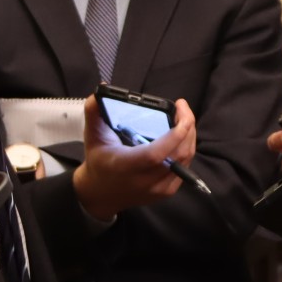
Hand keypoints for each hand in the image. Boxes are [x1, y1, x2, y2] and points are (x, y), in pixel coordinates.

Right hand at [73, 94, 196, 220]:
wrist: (101, 193)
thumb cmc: (98, 161)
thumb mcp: (92, 135)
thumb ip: (94, 111)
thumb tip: (102, 87)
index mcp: (124, 166)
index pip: (155, 154)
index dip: (174, 134)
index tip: (179, 110)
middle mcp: (144, 180)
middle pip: (177, 154)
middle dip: (187, 127)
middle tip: (182, 107)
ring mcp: (158, 189)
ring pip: (185, 159)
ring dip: (189, 136)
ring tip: (183, 118)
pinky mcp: (167, 191)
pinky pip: (184, 167)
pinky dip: (186, 148)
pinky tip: (181, 136)